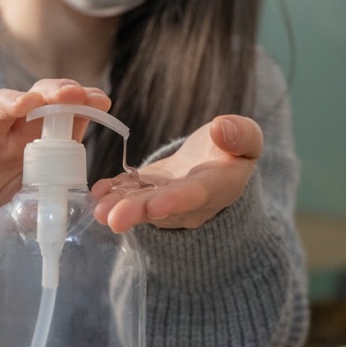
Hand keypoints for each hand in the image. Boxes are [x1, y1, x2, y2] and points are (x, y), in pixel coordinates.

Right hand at [0, 79, 110, 216]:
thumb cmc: (10, 191)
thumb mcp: (40, 189)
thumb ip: (61, 190)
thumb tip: (94, 202)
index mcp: (41, 135)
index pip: (64, 108)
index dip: (82, 101)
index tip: (101, 100)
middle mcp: (15, 128)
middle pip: (35, 97)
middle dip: (54, 91)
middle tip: (71, 93)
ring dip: (13, 102)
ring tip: (27, 104)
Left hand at [91, 115, 262, 232]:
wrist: (215, 165)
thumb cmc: (233, 149)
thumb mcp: (248, 140)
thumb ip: (241, 135)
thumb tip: (221, 128)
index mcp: (220, 187)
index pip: (198, 195)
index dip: (178, 200)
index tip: (156, 205)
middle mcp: (190, 202)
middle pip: (164, 208)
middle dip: (138, 212)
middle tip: (114, 218)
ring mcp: (165, 200)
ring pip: (142, 204)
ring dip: (119, 206)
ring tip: (98, 209)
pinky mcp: (147, 192)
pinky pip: (130, 195)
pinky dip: (113, 194)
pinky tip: (97, 192)